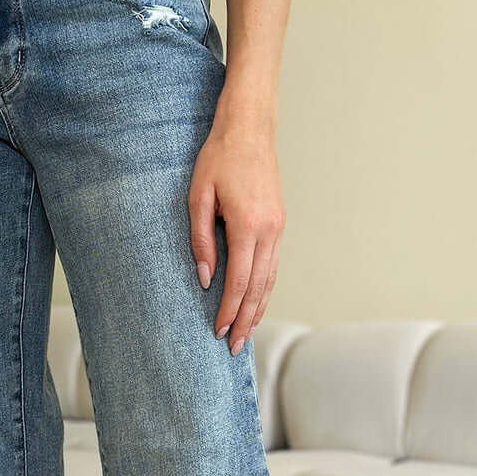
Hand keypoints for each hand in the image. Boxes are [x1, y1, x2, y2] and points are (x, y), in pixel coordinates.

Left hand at [188, 105, 284, 354]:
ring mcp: (277, 229)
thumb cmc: (218, 158)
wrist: (249, 128)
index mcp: (248, 226)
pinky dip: (264, 289)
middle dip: (246, 320)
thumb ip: (201, 240)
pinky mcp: (278, 225)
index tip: (219, 331)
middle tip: (234, 347)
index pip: (238, 280)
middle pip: (258, 288)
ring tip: (247, 334)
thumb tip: (206, 279)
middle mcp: (269, 231)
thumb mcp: (198, 197)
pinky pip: (272, 266)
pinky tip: (255, 304)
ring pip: (270, 280)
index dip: (229, 310)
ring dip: (258, 310)